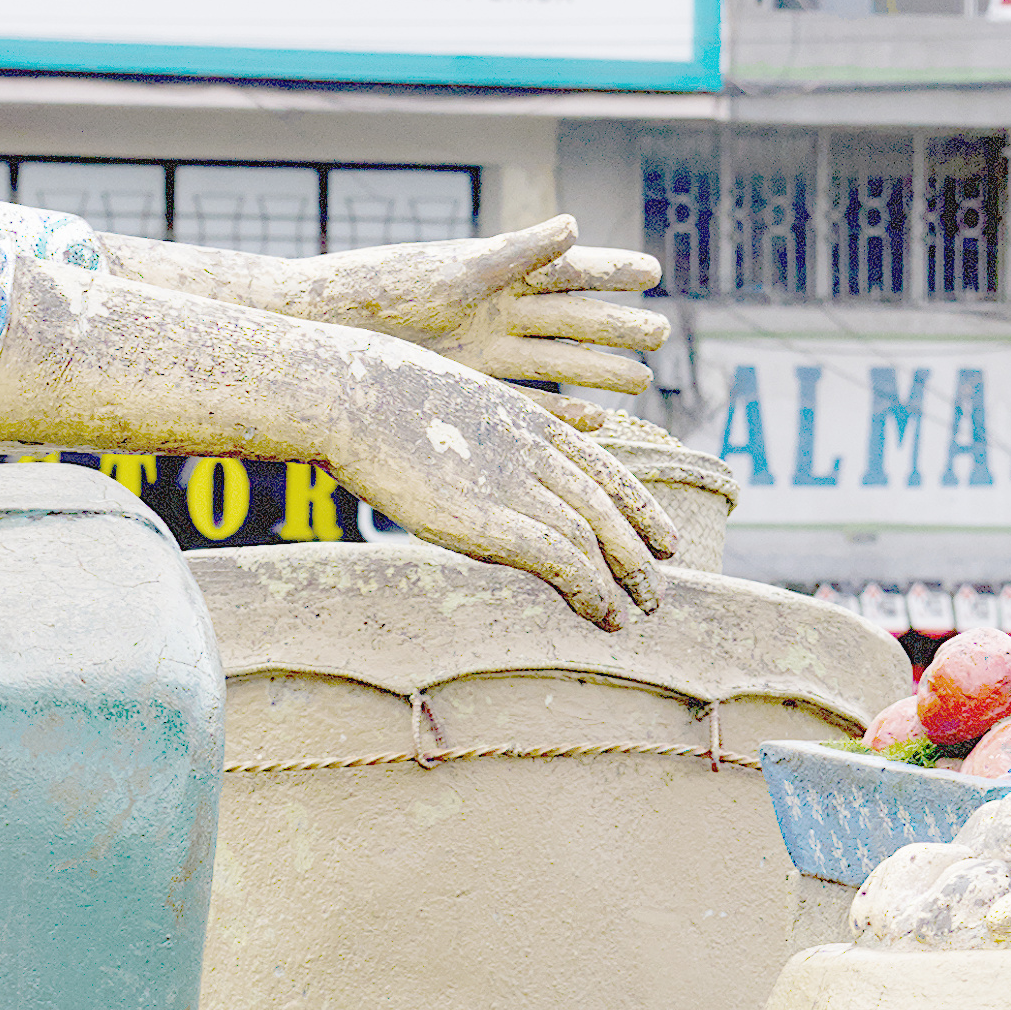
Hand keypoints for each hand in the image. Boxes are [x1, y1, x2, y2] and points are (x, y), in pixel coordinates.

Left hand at [287, 219, 672, 398]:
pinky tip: (594, 421)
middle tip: (664, 335)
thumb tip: (576, 225)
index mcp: (493, 271)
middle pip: (569, 317)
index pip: (566, 268)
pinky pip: (523, 401)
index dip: (610, 270)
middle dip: (616, 326)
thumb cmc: (379, 288)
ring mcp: (480, 349)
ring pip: (553, 360)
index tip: (655, 271)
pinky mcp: (464, 386)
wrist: (318, 329)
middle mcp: (493, 309)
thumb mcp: (452, 271)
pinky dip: (558, 411)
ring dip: (596, 370)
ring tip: (642, 380)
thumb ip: (516, 254)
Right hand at [312, 365, 668, 631]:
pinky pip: (560, 560)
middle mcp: (531, 450)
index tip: (662, 535)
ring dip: (625, 577)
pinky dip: (589, 590)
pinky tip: (603, 614)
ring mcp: (513, 482)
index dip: (638, 506)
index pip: (603, 468)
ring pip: (594, 534)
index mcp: (524, 419)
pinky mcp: (489, 518)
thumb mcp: (441, 400)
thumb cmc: (371, 395)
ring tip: (643, 610)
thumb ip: (472, 431)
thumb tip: (464, 460)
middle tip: (660, 587)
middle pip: (607, 504)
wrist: (348, 395)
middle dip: (641, 548)